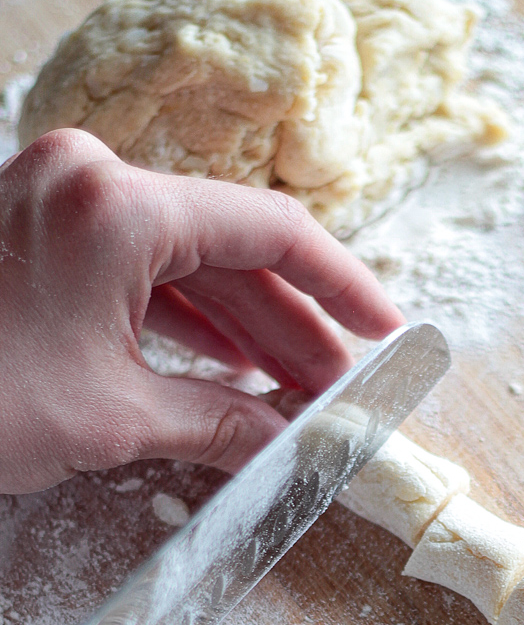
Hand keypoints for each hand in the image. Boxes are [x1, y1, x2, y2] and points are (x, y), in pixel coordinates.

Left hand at [0, 129, 404, 493]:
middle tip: (337, 389)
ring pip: (185, 266)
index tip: (383, 329)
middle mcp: (88, 183)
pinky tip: (226, 369)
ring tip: (295, 391)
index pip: (268, 231)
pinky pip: (137, 274)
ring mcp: (58, 204)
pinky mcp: (39, 236)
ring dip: (244, 331)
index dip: (340, 285)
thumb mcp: (113, 418)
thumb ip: (217, 423)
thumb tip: (284, 442)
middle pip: (230, 251)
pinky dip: (186, 324)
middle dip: (292, 329)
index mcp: (115, 205)